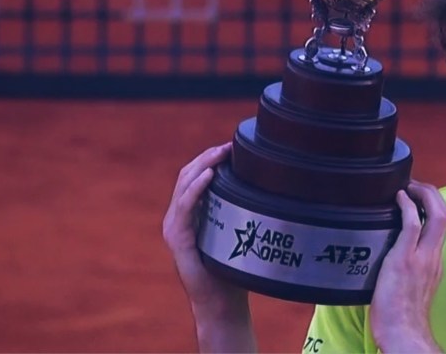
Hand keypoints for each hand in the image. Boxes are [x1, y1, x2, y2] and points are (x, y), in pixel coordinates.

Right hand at [162, 143, 254, 351]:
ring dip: (202, 165)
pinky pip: (184, 207)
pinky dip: (196, 189)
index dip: (209, 158)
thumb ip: (243, 210)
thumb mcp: (238, 230)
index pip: (194, 176)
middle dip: (207, 156)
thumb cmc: (233, 267)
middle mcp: (177, 217)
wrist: (221, 301)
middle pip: (187, 175)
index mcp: (189, 213)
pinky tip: (208, 175)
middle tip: (228, 145)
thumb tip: (270, 186)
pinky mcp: (178, 239)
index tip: (231, 145)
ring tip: (219, 153)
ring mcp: (175, 227)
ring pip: (184, 185)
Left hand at [369, 180, 445, 353]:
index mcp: (435, 262)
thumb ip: (410, 269)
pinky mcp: (404, 260)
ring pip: (435, 215)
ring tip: (408, 186)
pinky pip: (412, 224)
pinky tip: (398, 198)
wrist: (403, 334)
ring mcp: (421, 257)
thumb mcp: (412, 288)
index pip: (442, 225)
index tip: (419, 196)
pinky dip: (407, 206)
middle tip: (416, 185)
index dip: (434, 205)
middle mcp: (433, 257)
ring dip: (423, 193)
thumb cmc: (402, 318)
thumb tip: (395, 258)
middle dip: (432, 192)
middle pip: (445, 213)